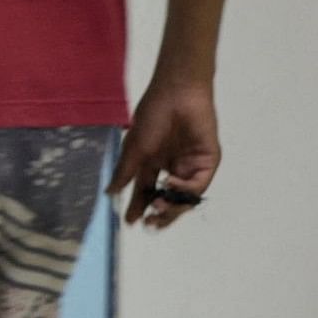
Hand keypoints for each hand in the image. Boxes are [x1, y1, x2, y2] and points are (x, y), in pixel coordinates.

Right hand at [114, 76, 220, 227]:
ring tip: (158, 207)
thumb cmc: (153, 116)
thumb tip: (110, 193)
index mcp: (153, 163)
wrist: (178, 94)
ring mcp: (191, 165)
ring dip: (172, 206)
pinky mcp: (207, 161)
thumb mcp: (133, 148)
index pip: (146, 191)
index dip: (139, 207)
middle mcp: (172, 167)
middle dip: (159, 213)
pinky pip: (198, 184)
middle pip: (166, 199)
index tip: (130, 221)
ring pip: (184, 197)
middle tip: (150, 222)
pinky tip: (170, 184)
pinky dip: (185, 189)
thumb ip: (125, 172)